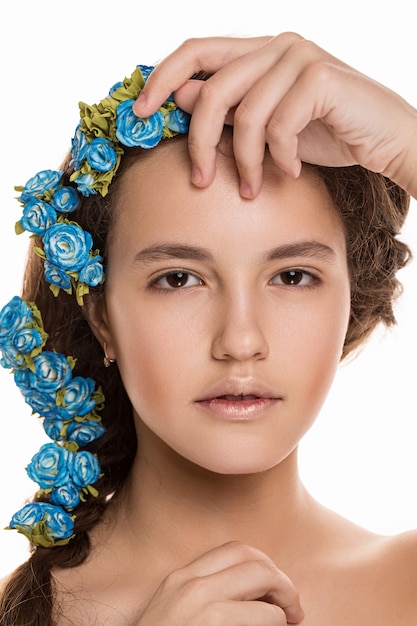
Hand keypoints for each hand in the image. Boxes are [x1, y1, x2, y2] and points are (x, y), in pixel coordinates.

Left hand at [134, 33, 416, 198]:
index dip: (162, 78)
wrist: (384, 139)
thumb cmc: (325, 134)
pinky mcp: (320, 77)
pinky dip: (281, 157)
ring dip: (247, 162)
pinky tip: (292, 171)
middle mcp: (274, 46)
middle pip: (212, 89)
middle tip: (201, 180)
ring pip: (245, 113)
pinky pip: (279, 125)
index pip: (196, 51)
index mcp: (256, 53)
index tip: (139, 112)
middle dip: (199, 142)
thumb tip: (179, 100)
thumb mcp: (265, 128)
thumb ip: (227, 113)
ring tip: (255, 188)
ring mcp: (299, 57)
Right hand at [135, 541, 303, 624]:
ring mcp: (202, 607)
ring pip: (264, 585)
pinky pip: (265, 619)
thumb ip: (203, 595)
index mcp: (180, 579)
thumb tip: (253, 595)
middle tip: (293, 609)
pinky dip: (276, 625)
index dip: (263, 565)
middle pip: (254, 561)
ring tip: (286, 624)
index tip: (272, 590)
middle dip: (282, 582)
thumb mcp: (173, 613)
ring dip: (283, 608)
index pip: (234, 550)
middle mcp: (190, 585)